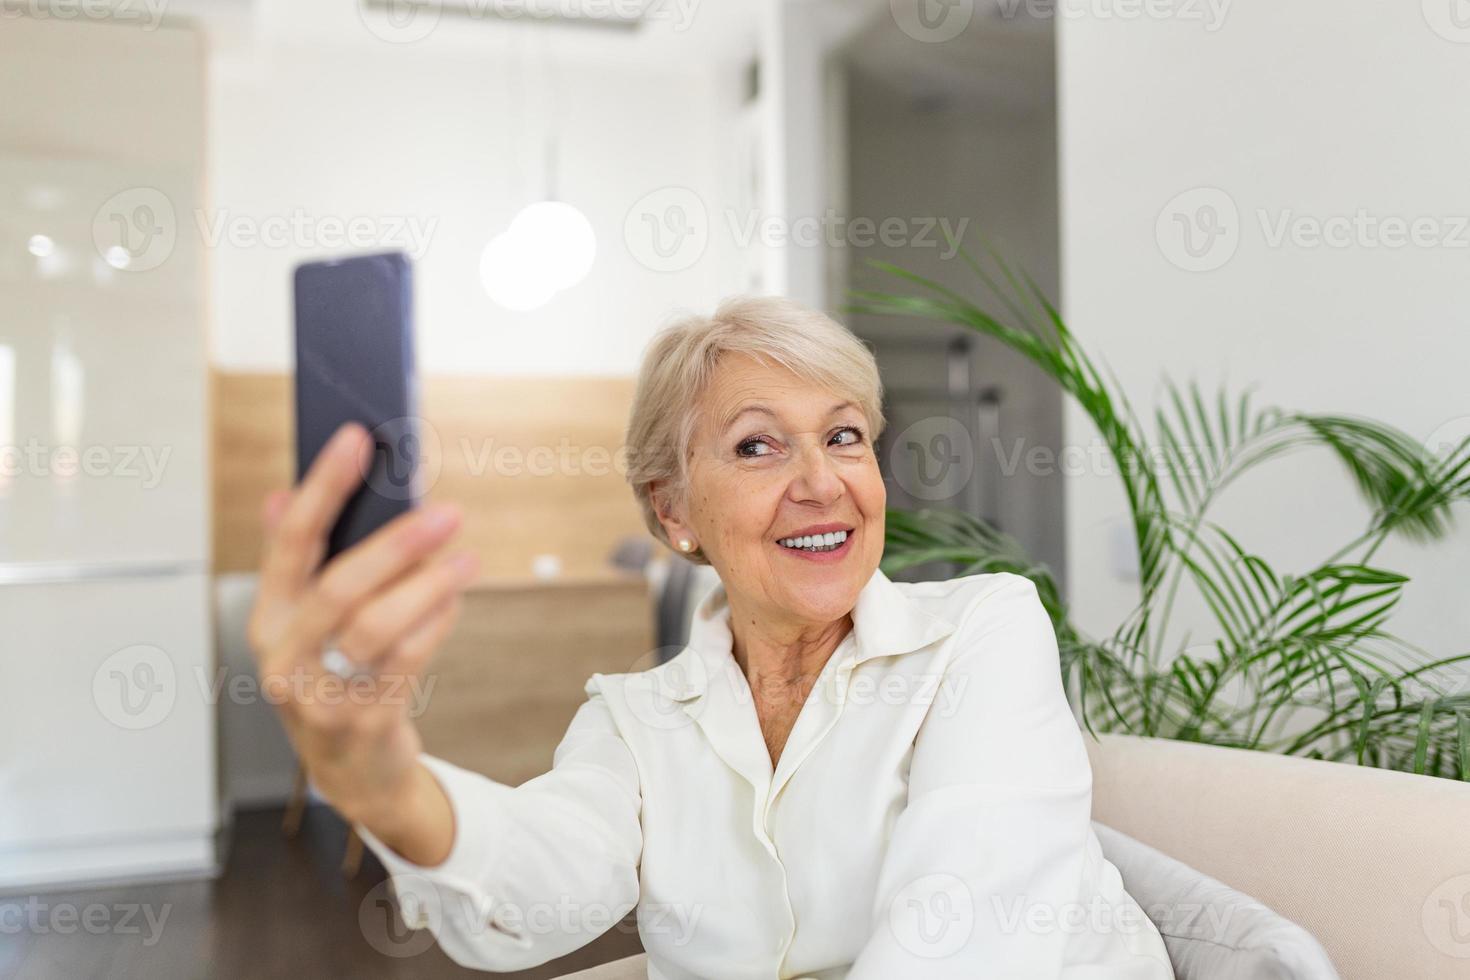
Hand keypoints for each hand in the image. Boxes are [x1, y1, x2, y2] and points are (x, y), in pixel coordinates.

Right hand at [246, 422, 477, 854]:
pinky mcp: (363, 723)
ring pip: (378, 627)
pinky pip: (407, 661)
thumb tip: (280, 497)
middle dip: (397, 544)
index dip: (324, 487)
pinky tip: (454, 600)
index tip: (356, 439)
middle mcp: (284, 657)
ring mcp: (319, 697)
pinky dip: (436, 624)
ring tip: (466, 558)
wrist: (352, 772)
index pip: (290, 542)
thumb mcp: (305, 625)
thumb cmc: (334, 678)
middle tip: (447, 512)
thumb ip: (296, 563)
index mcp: (267, 618)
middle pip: (339, 588)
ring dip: (430, 586)